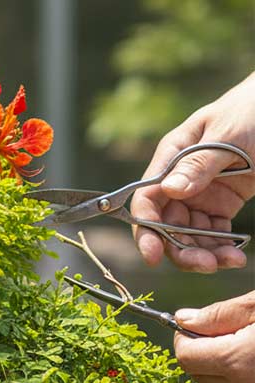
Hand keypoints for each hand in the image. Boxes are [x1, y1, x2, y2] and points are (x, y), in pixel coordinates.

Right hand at [131, 72, 254, 272]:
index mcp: (171, 158)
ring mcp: (199, 194)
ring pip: (188, 234)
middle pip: (165, 225)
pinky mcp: (221, 204)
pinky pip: (213, 233)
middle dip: (180, 249)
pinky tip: (235, 254)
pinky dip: (221, 248)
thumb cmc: (251, 110)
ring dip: (204, 252)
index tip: (154, 255)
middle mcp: (178, 180)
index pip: (147, 200)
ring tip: (229, 261)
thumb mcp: (226, 135)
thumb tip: (170, 190)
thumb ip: (199, 164)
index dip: (146, 229)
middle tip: (206, 265)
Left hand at [174, 291, 254, 382]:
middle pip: (196, 373)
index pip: (185, 356)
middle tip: (226, 334)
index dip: (185, 339)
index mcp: (237, 360)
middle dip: (200, 352)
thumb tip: (183, 320)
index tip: (196, 326)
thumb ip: (220, 314)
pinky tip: (249, 365)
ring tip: (240, 349)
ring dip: (215, 372)